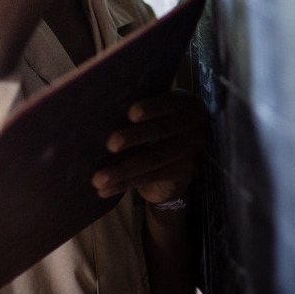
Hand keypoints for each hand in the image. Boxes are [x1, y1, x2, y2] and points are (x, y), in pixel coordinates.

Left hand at [92, 90, 207, 204]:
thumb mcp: (155, 114)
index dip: (151, 108)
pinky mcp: (185, 173)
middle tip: (110, 144)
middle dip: (134, 137)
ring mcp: (193, 150)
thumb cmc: (156, 128)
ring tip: (98, 178)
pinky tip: (106, 189)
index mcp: (186, 103)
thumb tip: (101, 117)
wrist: (176, 161)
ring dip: (123, 169)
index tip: (131, 114)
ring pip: (154, 158)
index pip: (170, 103)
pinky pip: (152, 177)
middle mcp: (195, 125)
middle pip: (161, 131)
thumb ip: (139, 112)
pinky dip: (125, 183)